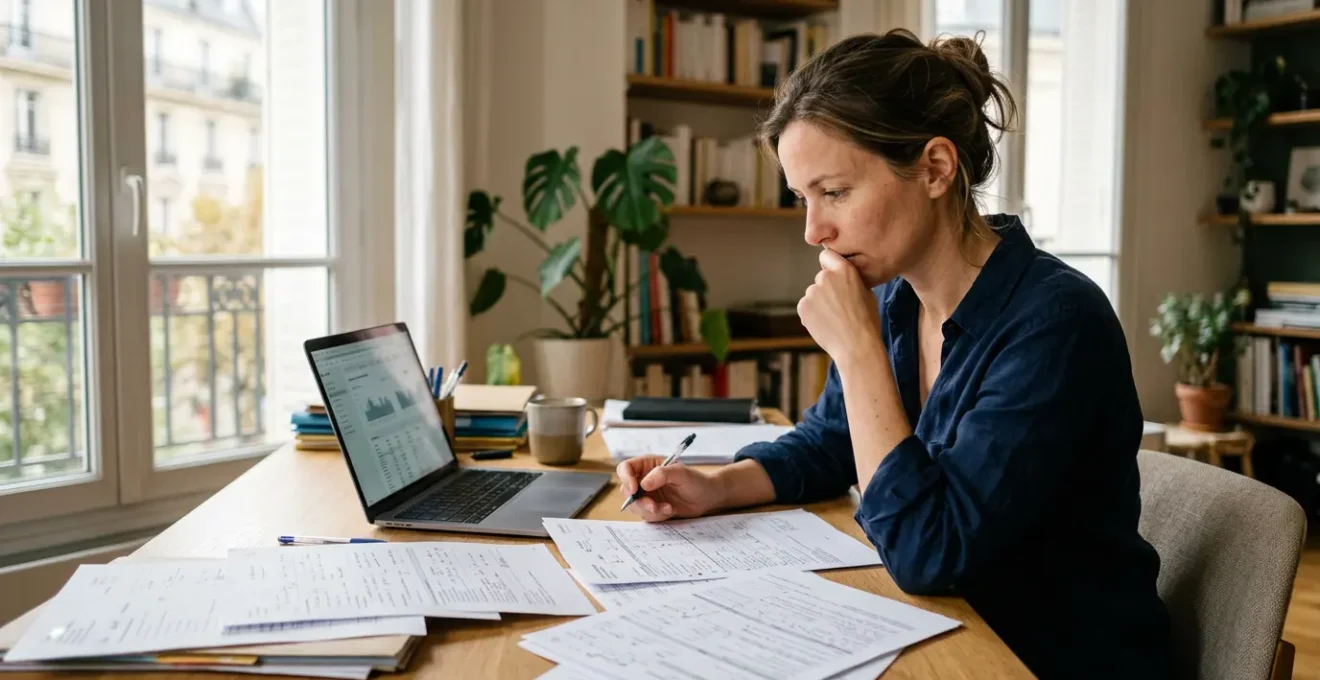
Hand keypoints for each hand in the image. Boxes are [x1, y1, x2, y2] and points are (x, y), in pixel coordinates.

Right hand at [616, 456, 725, 521]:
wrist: (707, 498)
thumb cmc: (696, 481)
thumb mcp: (681, 473)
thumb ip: (662, 474)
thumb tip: (643, 484)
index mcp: (648, 465)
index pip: (625, 468)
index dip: (625, 478)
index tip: (634, 490)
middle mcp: (644, 479)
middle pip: (626, 490)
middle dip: (639, 501)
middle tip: (653, 506)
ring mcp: (647, 494)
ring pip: (634, 505)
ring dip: (649, 510)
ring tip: (668, 508)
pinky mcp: (652, 507)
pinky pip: (645, 515)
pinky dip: (657, 516)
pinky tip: (670, 510)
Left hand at [798, 248, 882, 362]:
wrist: (856, 346)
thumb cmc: (867, 322)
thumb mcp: (867, 293)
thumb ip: (851, 281)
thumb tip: (843, 278)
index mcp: (845, 270)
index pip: (827, 256)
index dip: (829, 264)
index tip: (832, 274)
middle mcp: (826, 277)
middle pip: (821, 278)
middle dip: (827, 289)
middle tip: (838, 307)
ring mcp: (812, 292)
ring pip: (813, 294)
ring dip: (819, 303)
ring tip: (833, 319)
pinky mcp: (803, 306)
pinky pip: (806, 307)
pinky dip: (812, 314)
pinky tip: (825, 324)